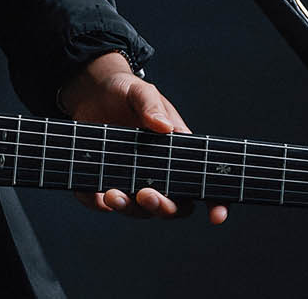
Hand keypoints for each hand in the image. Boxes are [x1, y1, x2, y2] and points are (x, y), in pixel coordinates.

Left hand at [57, 52, 228, 224]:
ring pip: (139, 210)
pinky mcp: (104, 180)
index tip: (217, 216)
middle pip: (172, 205)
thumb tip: (164, 127)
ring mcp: (131, 179)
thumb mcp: (141, 92)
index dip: (216, 203)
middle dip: (163, 208)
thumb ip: (151, 106)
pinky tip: (95, 194)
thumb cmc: (125, 92)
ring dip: (129, 209)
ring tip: (112, 195)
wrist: (91, 90)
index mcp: (177, 152)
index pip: (202, 182)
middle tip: (146, 195)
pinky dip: (98, 203)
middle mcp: (157, 172)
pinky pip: (103, 202)